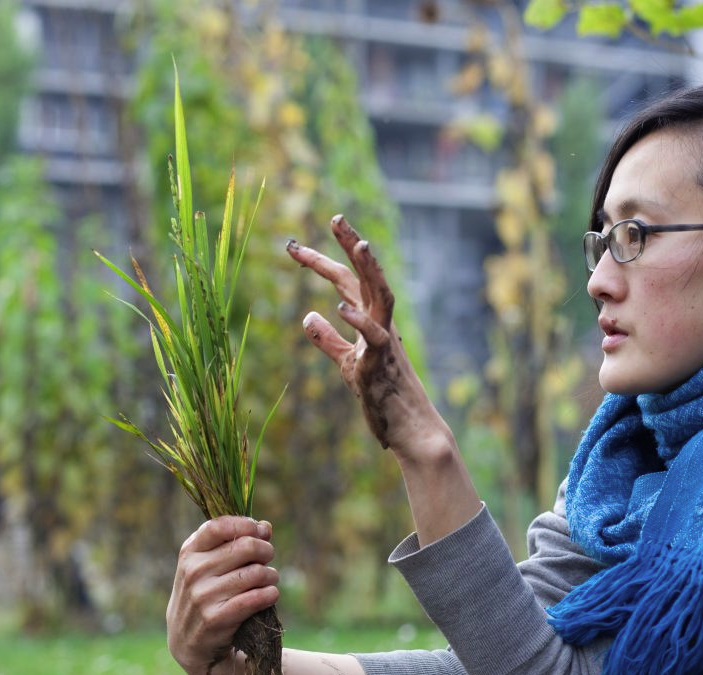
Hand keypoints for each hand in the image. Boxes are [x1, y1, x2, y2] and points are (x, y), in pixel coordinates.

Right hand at [166, 516, 278, 674]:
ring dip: (271, 575)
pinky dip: (270, 594)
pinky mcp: (215, 618)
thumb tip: (265, 527)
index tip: (260, 532)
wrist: (188, 641)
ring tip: (269, 580)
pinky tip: (270, 595)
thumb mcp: (209, 564)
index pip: (220, 526)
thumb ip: (235, 542)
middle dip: (266, 550)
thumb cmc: (205, 593)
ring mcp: (202, 596)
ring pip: (256, 572)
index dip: (246, 524)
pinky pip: (255, 598)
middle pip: (246, 546)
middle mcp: (193, 571)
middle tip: (267, 559)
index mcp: (190, 552)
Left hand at [286, 215, 443, 456]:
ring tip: (359, 244)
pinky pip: (375, 338)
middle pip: (367, 277)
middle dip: (352, 246)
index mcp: (371, 322)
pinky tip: (341, 307)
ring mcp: (385, 342)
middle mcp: (381, 324)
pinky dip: (359, 322)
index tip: (292, 247)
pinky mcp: (383, 364)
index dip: (321, 262)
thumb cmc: (382, 398)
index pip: (346, 283)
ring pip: (382, 296)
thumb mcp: (347, 364)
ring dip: (372, 270)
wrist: (410, 430)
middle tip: (336, 217)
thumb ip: (327, 340)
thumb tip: (307, 314)